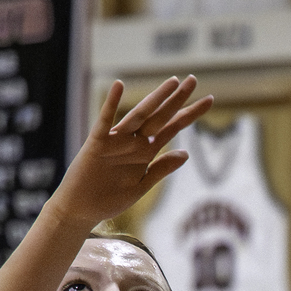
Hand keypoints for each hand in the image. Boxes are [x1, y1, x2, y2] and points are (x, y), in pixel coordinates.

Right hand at [53, 75, 213, 226]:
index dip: (189, 115)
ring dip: (155, 99)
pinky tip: (119, 86)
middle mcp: (133, 141)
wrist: (81, 211)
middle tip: (194, 79)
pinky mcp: (97, 144)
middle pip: (160, 117)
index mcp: (145, 152)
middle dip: (177, 100)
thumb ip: (161, 169)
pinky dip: (111, 104)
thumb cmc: (109, 200)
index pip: (172, 128)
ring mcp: (116, 141)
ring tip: (173, 82)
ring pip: (139, 115)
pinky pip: (105, 121)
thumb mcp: (140, 186)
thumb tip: (185, 154)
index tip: (209, 100)